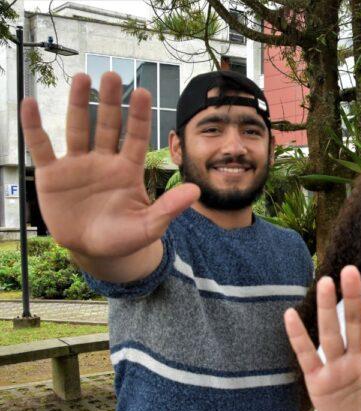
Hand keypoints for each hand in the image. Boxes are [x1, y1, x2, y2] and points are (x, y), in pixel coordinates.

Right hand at [20, 72, 198, 258]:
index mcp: (128, 170)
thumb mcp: (149, 226)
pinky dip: (34, 127)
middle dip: (110, 101)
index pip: (136, 137)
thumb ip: (169, 208)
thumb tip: (195, 191)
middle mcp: (104, 161)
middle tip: (112, 75)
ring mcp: (77, 165)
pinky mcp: (52, 175)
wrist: (93, 251)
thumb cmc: (123, 238)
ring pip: (78, 128)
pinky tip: (30, 104)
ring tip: (82, 78)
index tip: (144, 92)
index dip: (140, 116)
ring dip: (78, 104)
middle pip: (108, 125)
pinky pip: (41, 147)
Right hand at [284, 266, 360, 410]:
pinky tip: (290, 314)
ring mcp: (337, 368)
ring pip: (331, 335)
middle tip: (351, 270)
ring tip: (325, 282)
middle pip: (355, 325)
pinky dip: (298, 337)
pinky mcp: (318, 381)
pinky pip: (305, 356)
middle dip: (352, 299)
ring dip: (327, 309)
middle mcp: (358, 359)